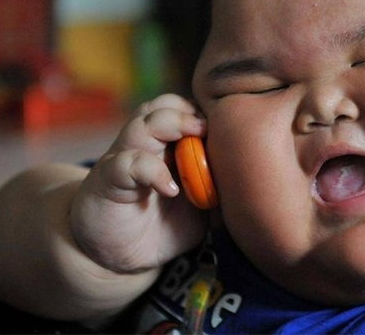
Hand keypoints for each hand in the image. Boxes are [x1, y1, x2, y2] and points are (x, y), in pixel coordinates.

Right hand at [70, 94, 208, 272]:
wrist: (118, 257)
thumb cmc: (163, 225)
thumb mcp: (201, 208)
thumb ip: (221, 190)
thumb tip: (253, 185)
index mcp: (167, 145)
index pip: (181, 108)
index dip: (201, 112)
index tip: (223, 127)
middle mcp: (144, 145)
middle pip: (160, 107)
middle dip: (186, 113)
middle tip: (207, 130)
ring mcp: (124, 158)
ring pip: (142, 125)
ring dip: (169, 128)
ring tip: (191, 148)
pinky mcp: (110, 180)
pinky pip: (128, 163)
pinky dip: (153, 171)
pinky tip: (171, 189)